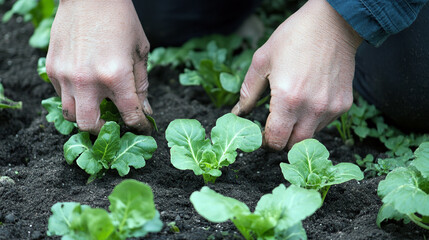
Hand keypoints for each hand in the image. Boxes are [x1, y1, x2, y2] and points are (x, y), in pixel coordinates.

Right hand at [46, 0, 151, 134]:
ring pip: (70, 114)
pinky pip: (60, 95)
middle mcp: (88, 80)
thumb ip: (141, 85)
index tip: (142, 128)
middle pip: (89, 125)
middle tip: (113, 123)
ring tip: (96, 107)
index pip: (130, 115)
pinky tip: (85, 87)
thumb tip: (144, 110)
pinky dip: (73, 97)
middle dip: (104, 129)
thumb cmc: (121, 20)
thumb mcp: (140, 52)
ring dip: (85, 115)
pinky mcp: (53, 67)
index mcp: (116, 76)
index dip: (140, 126)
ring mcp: (67, 75)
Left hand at [232, 0, 361, 149]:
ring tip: (291, 109)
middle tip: (274, 127)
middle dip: (281, 141)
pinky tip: (308, 100)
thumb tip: (238, 113)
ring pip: (310, 136)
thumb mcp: (262, 60)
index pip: (276, 140)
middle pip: (294, 145)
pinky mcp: (344, 105)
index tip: (261, 135)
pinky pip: (325, 123)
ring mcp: (330, 108)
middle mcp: (312, 109)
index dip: (265, 142)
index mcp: (288, 99)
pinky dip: (313, 119)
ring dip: (298, 130)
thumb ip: (248, 91)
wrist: (333, 23)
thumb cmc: (294, 37)